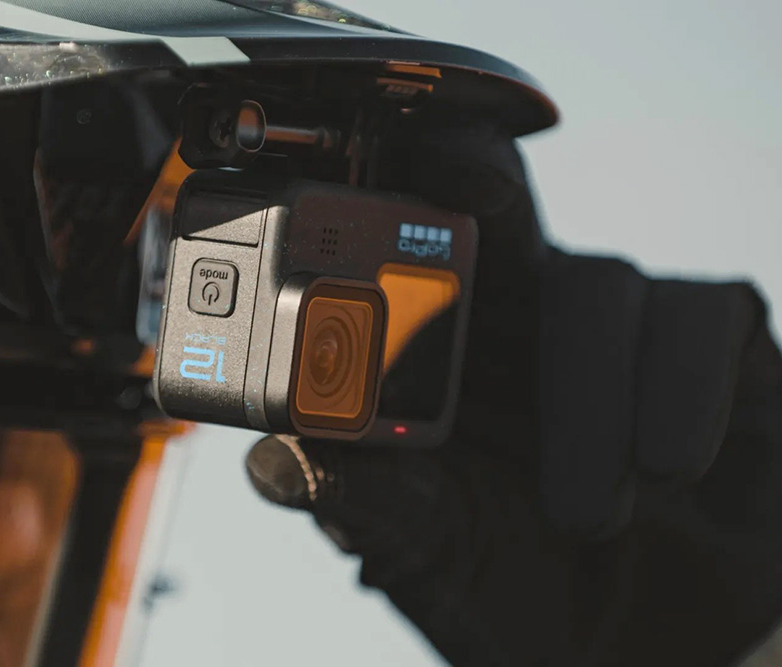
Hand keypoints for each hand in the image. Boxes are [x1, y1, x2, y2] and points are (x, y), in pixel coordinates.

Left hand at [245, 123, 781, 665]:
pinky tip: (667, 466)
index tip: (357, 180)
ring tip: (582, 515)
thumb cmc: (511, 581)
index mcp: (436, 347)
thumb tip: (272, 465)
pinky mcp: (711, 345)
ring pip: (596, 282)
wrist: (636, 646)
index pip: (401, 240)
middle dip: (477, 179)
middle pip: (495, 199)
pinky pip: (702, 316)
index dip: (378, 190)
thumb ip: (364, 501)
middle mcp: (521, 313)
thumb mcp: (426, 546)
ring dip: (586, 394)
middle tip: (470, 191)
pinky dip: (678, 388)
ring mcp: (616, 324)